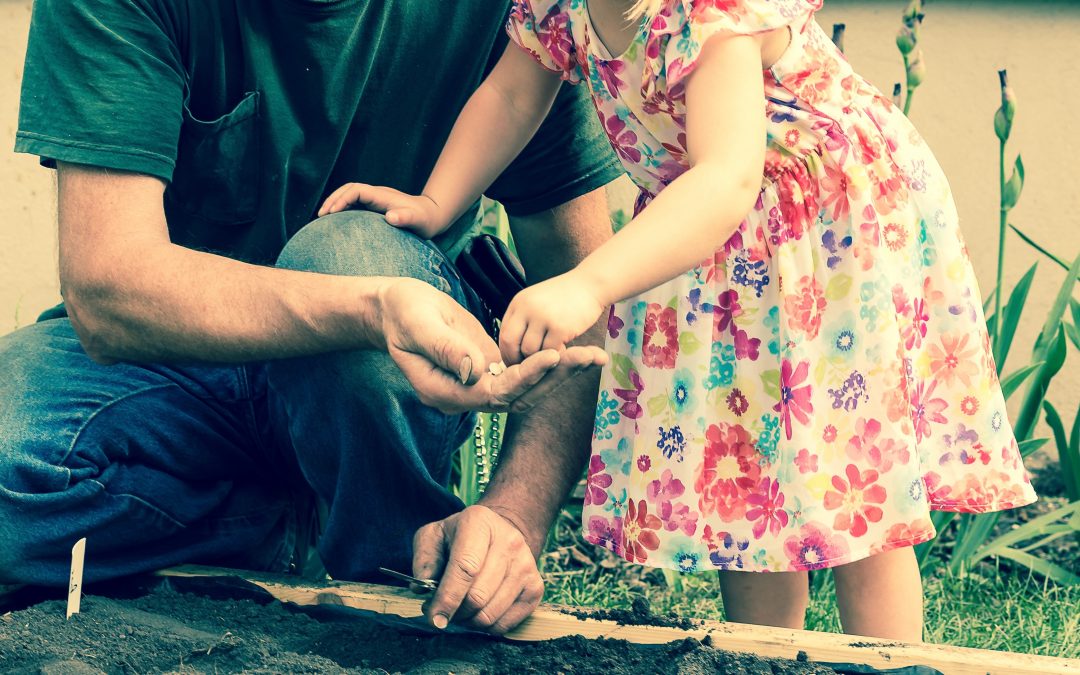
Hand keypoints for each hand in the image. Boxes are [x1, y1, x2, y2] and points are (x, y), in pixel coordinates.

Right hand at [319, 183, 446, 237]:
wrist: (432, 216)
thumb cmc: (425, 220)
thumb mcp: (418, 221)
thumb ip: (406, 218)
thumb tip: (391, 216)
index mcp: (382, 196)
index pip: (356, 190)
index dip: (341, 199)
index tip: (331, 213)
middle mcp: (376, 195)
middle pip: (349, 189)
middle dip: (333, 199)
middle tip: (320, 216)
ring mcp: (375, 200)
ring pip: (350, 196)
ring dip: (335, 203)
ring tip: (323, 219)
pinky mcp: (375, 208)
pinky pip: (354, 204)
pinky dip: (343, 209)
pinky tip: (336, 223)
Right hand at [379, 278, 606, 413]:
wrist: (396, 308)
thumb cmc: (402, 313)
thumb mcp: (419, 326)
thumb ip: (446, 349)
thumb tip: (477, 370)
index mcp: (444, 392)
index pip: (494, 394)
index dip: (525, 378)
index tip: (552, 355)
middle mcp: (465, 396)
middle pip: (519, 396)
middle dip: (556, 377)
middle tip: (592, 356)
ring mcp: (479, 384)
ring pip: (526, 388)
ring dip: (561, 374)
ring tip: (596, 356)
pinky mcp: (489, 368)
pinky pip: (523, 372)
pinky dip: (550, 364)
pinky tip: (577, 353)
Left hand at [412, 505, 543, 633]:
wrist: (499, 531)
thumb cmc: (460, 536)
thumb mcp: (433, 536)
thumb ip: (423, 560)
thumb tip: (422, 589)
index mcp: (479, 522)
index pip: (465, 568)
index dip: (447, 598)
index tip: (434, 618)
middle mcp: (509, 541)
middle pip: (478, 596)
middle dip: (455, 613)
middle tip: (442, 612)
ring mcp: (526, 564)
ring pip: (491, 614)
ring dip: (468, 621)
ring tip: (459, 610)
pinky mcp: (535, 587)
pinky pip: (506, 624)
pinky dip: (486, 627)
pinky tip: (477, 612)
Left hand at [499, 271, 606, 364]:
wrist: (590, 284)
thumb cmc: (565, 296)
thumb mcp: (537, 300)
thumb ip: (523, 318)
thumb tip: (512, 347)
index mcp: (519, 303)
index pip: (504, 333)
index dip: (507, 351)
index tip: (515, 361)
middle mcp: (527, 308)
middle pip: (511, 343)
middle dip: (516, 359)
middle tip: (527, 367)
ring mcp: (543, 317)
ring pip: (530, 351)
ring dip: (540, 357)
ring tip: (550, 352)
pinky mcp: (560, 327)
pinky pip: (550, 352)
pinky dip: (556, 355)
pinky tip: (563, 348)